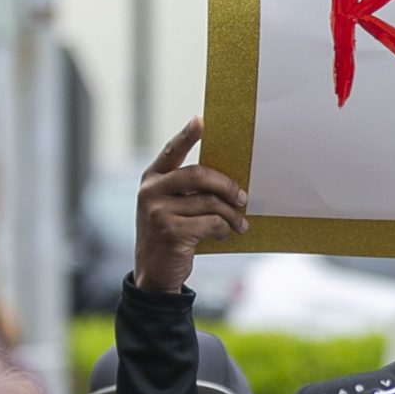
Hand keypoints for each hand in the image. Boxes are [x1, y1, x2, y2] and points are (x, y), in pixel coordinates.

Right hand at [135, 116, 248, 296]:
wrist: (154, 273)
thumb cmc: (170, 235)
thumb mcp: (170, 207)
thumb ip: (187, 191)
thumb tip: (227, 182)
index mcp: (151, 179)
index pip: (171, 150)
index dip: (187, 135)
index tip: (201, 120)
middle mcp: (151, 191)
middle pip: (199, 175)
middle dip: (227, 185)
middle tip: (243, 197)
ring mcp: (158, 211)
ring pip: (210, 202)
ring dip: (231, 215)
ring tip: (239, 224)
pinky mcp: (170, 231)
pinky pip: (211, 223)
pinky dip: (223, 229)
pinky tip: (224, 234)